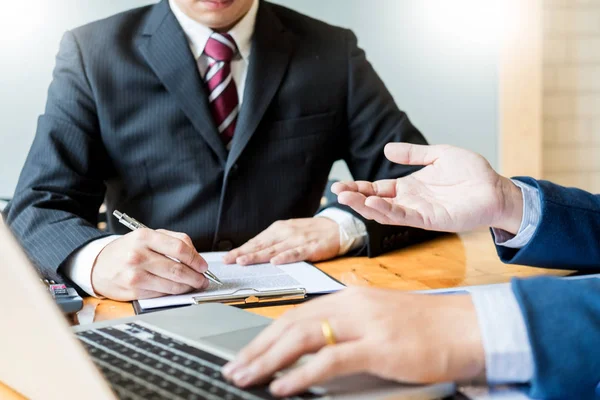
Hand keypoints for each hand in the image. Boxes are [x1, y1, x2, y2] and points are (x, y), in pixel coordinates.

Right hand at [91, 229, 208, 300]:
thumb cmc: (128, 249)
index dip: (196, 259)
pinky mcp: (133, 291)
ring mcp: (135, 274)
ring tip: (194, 285)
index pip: (179, 248)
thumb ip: (174, 240)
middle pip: (177, 269)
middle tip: (203, 279)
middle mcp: (138, 255)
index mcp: (144, 237)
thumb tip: (196, 255)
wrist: (99, 265)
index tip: (203, 266)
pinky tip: (177, 289)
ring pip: (171, 285)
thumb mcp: (148, 236)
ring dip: (187, 287)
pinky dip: (173, 293)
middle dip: (195, 277)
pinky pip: (161, 294)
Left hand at [222, 287, 484, 396]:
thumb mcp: (377, 319)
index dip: (265, 335)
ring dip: (268, 360)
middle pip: (290, 323)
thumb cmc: (426, 326)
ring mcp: (365, 323)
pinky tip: (283, 387)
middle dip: (257, 348)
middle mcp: (351, 304)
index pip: (295, 314)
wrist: (466, 327)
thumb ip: (346, 327)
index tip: (246, 352)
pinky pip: (330, 359)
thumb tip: (314, 348)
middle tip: (233, 366)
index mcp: (348, 297)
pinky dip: (301, 374)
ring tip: (246, 376)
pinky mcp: (379, 346)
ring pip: (302, 338)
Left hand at [223, 218, 339, 265]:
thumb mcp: (289, 231)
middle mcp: (286, 233)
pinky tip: (275, 262)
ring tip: (243, 261)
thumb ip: (273, 241)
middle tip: (229, 260)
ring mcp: (298, 240)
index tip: (227, 257)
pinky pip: (296, 253)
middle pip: (261, 245)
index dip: (241, 249)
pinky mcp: (310, 248)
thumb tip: (254, 252)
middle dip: (243, 253)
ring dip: (258, 256)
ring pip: (274, 249)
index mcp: (279, 229)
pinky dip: (285, 257)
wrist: (337, 227)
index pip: (256, 241)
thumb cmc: (311, 231)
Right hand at [333, 143, 523, 234]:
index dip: (359, 188)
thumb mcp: (438, 154)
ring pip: (385, 212)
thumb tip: (386, 148)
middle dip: (355, 198)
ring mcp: (418, 211)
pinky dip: (387, 212)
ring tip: (347, 199)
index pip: (377, 189)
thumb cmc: (471, 173)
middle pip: (375, 202)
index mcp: (409, 186)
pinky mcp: (430, 220)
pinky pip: (404, 217)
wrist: (495, 188)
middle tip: (336, 193)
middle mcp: (410, 201)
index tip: (340, 186)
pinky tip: (374, 204)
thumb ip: (413, 154)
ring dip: (365, 207)